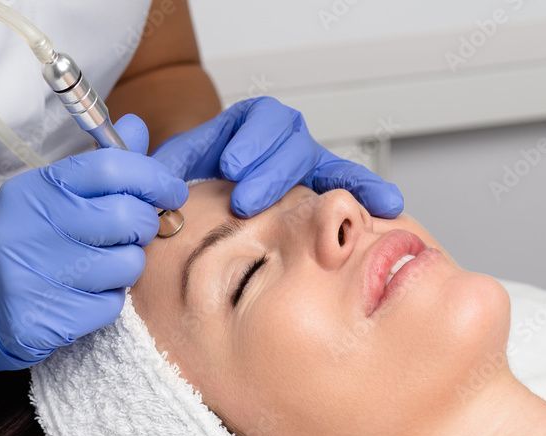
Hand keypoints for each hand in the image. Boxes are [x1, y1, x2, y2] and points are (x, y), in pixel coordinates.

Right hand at [0, 115, 186, 393]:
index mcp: (36, 189)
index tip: (171, 191)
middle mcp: (32, 227)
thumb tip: (137, 127)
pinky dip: (107, 303)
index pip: (110, 168)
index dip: (153, 178)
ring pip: (126, 265)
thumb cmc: (21, 244)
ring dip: (125, 268)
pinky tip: (82, 297)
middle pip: (127, 218)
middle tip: (133, 234)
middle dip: (144, 227)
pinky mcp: (42, 318)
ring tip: (99, 268)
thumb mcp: (47, 197)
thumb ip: (97, 167)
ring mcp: (34, 275)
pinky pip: (110, 306)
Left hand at [152, 96, 403, 218]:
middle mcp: (285, 138)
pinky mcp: (327, 188)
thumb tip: (155, 183)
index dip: (248, 142)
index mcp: (251, 123)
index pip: (259, 118)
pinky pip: (352, 186)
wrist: (215, 196)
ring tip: (341, 206)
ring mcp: (310, 162)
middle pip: (291, 142)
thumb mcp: (178, 166)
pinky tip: (390, 207)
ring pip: (327, 165)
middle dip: (270, 173)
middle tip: (247, 202)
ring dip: (335, 185)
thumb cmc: (198, 179)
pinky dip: (370, 193)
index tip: (230, 166)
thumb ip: (164, 168)